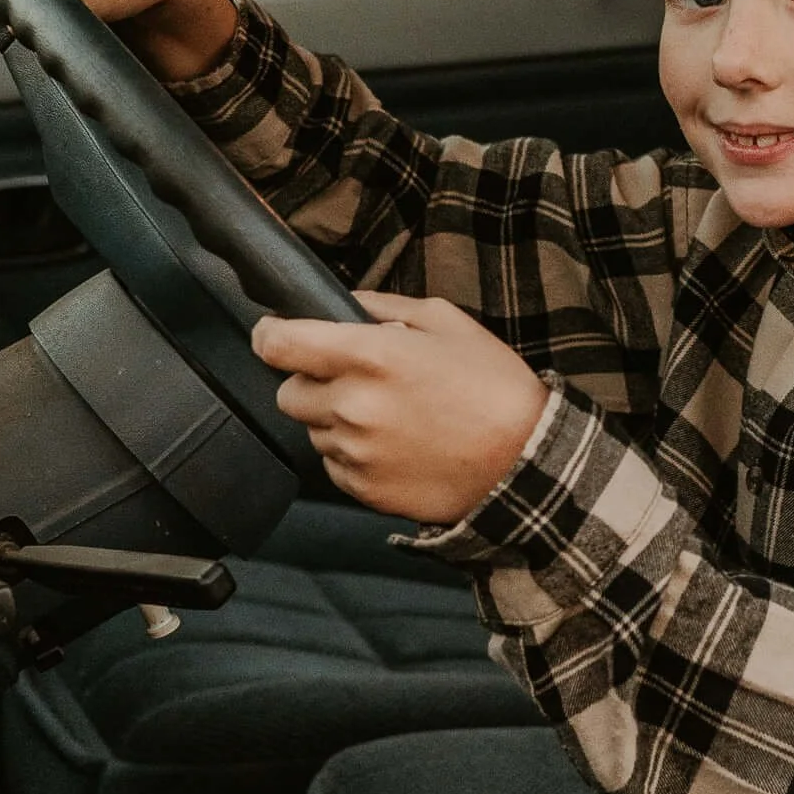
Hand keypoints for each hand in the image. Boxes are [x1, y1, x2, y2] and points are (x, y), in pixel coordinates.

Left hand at [252, 292, 549, 524]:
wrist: (523, 462)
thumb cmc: (492, 387)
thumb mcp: (447, 322)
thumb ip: (385, 308)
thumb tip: (345, 306)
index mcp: (368, 355)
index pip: (278, 343)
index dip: (270, 334)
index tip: (275, 334)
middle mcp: (351, 405)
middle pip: (287, 392)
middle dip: (312, 382)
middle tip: (356, 380)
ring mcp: (354, 451)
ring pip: (312, 430)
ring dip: (335, 419)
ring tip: (389, 416)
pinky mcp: (362, 488)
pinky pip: (333, 464)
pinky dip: (353, 453)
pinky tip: (395, 444)